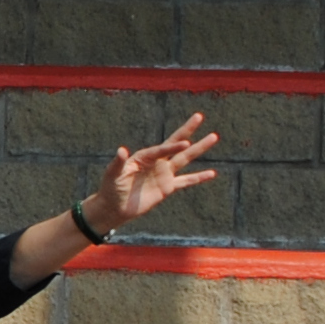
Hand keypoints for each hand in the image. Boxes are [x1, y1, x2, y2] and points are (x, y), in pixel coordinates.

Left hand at [91, 112, 219, 231]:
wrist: (114, 207)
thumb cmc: (111, 188)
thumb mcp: (112, 174)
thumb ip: (118, 162)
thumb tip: (121, 150)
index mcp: (144, 156)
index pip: (162, 149)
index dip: (173, 146)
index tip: (185, 142)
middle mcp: (157, 162)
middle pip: (176, 144)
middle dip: (187, 130)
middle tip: (198, 116)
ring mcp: (164, 174)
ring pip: (185, 159)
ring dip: (199, 148)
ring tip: (213, 136)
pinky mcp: (168, 187)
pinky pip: (186, 181)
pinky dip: (199, 178)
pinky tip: (212, 173)